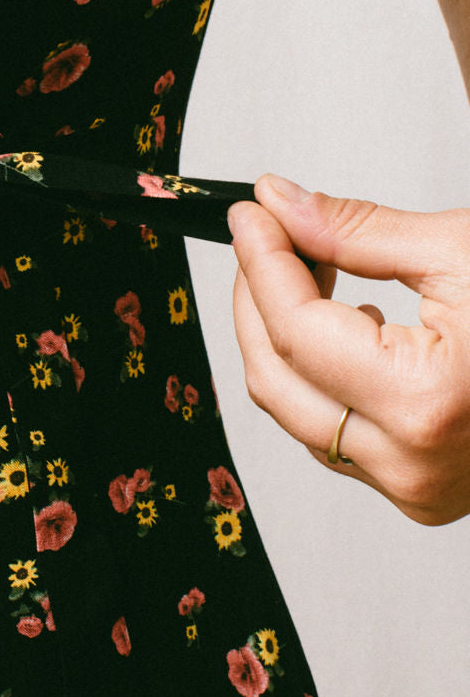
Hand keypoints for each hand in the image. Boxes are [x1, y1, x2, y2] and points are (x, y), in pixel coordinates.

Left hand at [228, 174, 469, 525]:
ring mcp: (418, 488)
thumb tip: (281, 203)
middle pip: (277, 378)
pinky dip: (324, 377)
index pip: (296, 328)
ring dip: (285, 338)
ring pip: (299, 413)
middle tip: (266, 236)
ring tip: (315, 272)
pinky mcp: (422, 493)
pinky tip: (353, 328)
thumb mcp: (462, 249)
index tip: (248, 214)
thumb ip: (356, 231)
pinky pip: (335, 435)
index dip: (261, 261)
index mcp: (428, 402)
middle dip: (256, 300)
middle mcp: (414, 464)